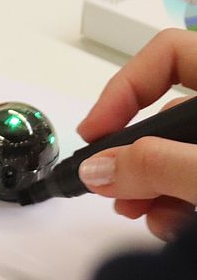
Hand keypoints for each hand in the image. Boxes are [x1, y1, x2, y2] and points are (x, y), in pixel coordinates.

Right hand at [76, 29, 196, 240]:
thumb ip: (154, 168)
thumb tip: (96, 170)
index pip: (168, 52)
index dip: (124, 87)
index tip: (97, 131)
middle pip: (168, 113)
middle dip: (133, 155)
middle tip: (111, 188)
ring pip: (181, 152)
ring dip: (151, 186)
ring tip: (145, 219)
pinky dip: (180, 201)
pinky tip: (175, 227)